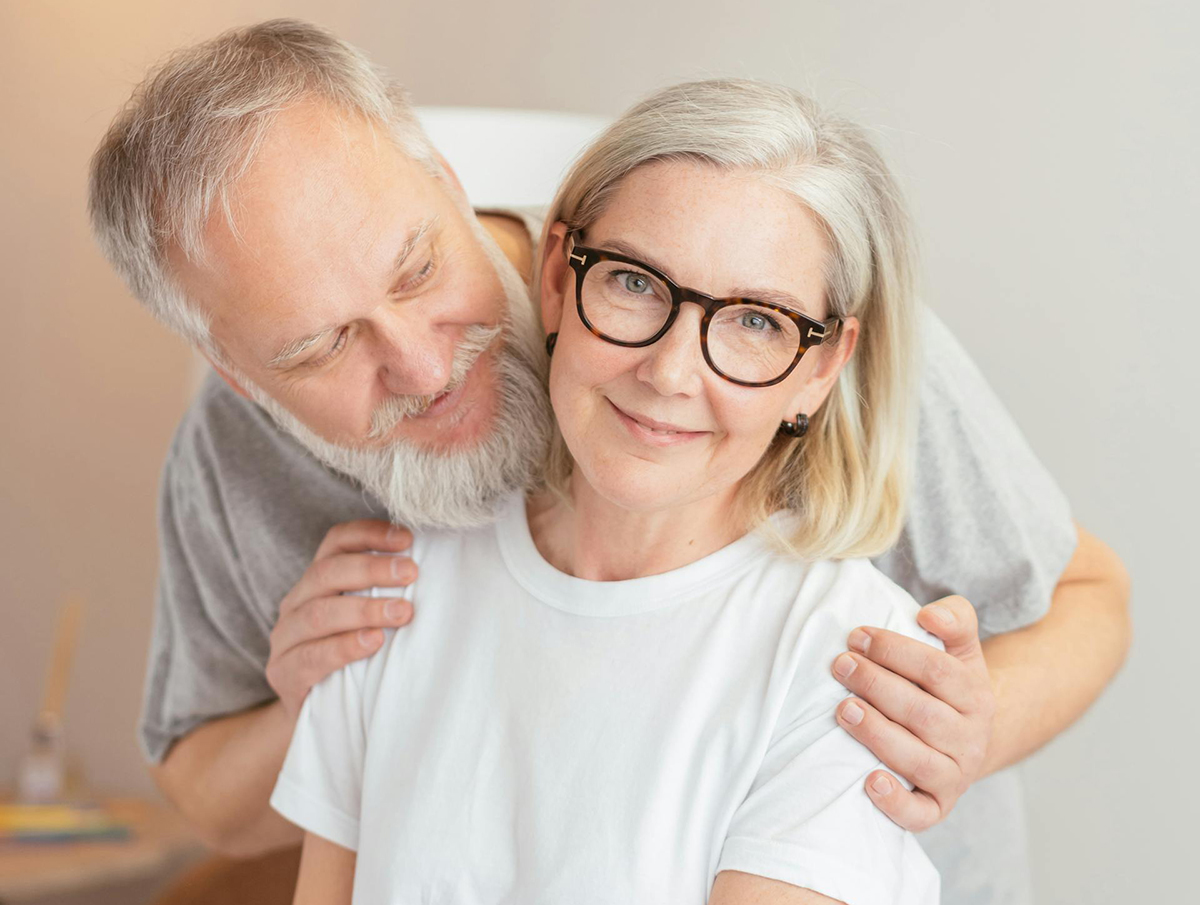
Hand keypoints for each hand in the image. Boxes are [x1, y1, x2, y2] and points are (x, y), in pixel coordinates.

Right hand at [266, 520, 416, 719]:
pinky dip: (345, 647)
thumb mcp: (370, 619)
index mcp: (316, 581)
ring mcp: (285, 640)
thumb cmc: (356, 659)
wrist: (321, 717)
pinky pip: (312, 656)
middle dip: (372, 569)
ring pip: (318, 613)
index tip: (407, 539)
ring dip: (364, 609)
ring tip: (402, 612)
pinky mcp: (284, 674)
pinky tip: (374, 643)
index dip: (369, 534)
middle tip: (411, 573)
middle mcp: (295, 603)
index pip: (335, 542)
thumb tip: (437, 566)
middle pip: (327, 573)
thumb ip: (387, 592)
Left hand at [830, 595, 994, 830]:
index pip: (937, 670)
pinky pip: (920, 814)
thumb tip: (930, 614)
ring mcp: (954, 776)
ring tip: (844, 710)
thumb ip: (955, 619)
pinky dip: (895, 802)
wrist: (964, 740)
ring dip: (877, 734)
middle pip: (922, 714)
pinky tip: (869, 781)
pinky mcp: (937, 807)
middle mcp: (970, 739)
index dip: (894, 650)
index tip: (855, 635)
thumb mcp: (959, 650)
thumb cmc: (946, 688)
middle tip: (840, 666)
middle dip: (876, 686)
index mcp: (976, 696)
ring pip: (917, 760)